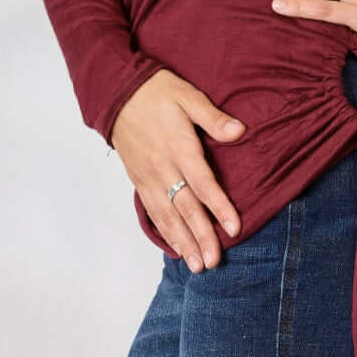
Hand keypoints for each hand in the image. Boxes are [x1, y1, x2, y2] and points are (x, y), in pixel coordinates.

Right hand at [109, 68, 246, 271]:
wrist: (117, 92)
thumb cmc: (156, 92)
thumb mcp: (188, 95)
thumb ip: (213, 117)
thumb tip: (239, 131)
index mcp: (179, 147)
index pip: (202, 183)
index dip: (219, 207)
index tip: (234, 229)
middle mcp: (163, 167)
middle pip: (185, 207)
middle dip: (201, 236)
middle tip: (214, 262)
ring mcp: (148, 176)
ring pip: (167, 215)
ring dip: (183, 241)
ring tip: (197, 265)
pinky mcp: (138, 180)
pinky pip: (153, 210)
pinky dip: (164, 231)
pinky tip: (176, 246)